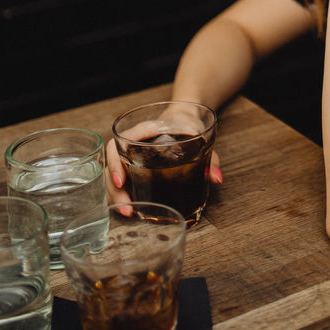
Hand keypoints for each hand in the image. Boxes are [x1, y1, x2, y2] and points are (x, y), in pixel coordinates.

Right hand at [104, 112, 222, 205]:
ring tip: (127, 212)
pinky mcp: (132, 164)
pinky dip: (121, 194)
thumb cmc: (188, 124)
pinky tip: (130, 208)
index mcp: (145, 129)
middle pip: (112, 162)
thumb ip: (211, 157)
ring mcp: (129, 153)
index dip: (116, 162)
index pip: (121, 140)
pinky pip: (120, 178)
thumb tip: (217, 178)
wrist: (184, 117)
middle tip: (126, 207)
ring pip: (112, 173)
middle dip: (114, 187)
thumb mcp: (201, 136)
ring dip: (115, 194)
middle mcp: (132, 140)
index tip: (121, 180)